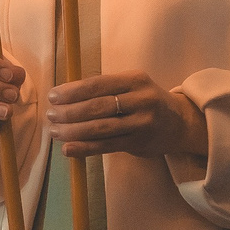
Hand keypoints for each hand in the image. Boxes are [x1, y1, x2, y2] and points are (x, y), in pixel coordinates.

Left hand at [44, 71, 207, 160]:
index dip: (72, 91)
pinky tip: (69, 149)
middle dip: (69, 112)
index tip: (53, 96)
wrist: (179, 123)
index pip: (97, 84)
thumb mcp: (132, 86)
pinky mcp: (139, 143)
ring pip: (100, 128)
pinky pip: (107, 146)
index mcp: (135, 79)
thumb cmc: (145, 101)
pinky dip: (85, 148)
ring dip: (73, 131)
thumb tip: (65, 93)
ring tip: (55, 132)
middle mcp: (141, 99)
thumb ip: (105, 88)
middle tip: (50, 116)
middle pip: (97, 106)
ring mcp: (142, 123)